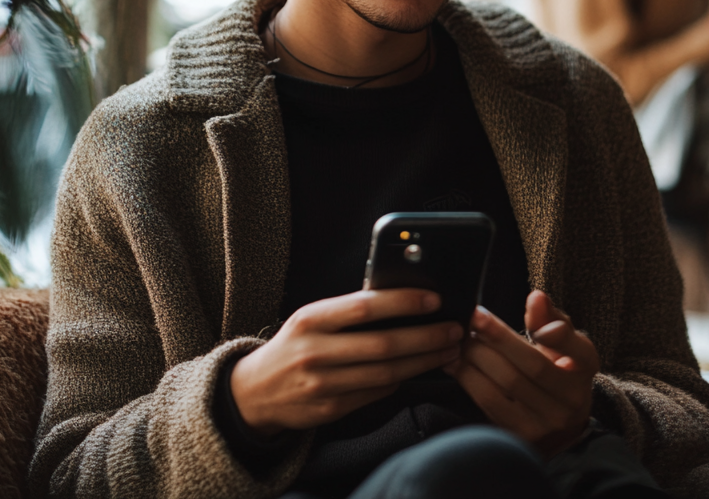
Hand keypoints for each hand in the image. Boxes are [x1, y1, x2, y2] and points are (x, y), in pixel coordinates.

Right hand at [230, 289, 461, 434]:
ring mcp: (322, 384)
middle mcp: (314, 352)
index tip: (434, 299)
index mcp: (311, 319)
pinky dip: (402, 381)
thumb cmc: (294, 343)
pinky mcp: (330, 410)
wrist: (254, 391)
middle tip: (454, 329)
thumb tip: (401, 299)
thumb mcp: (311, 318)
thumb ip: (349, 311)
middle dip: (425, 337)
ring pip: (385, 374)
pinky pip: (375, 394)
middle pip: (382, 345)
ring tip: (448, 349)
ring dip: (422, 361)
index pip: (364, 307)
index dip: (402, 302)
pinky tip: (420, 369)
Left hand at [447, 290, 599, 456]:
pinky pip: (488, 402)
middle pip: (532, 364)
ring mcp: (545, 422)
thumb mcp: (562, 342)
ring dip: (478, 355)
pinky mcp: (519, 435)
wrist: (557, 425)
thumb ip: (549, 318)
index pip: (576, 347)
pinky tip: (457, 360)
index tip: (532, 299)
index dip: (555, 329)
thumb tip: (536, 297)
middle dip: (497, 336)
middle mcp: (570, 399)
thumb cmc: (556, 369)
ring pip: (506, 383)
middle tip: (474, 316)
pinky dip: (468, 376)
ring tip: (463, 337)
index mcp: (585, 367)